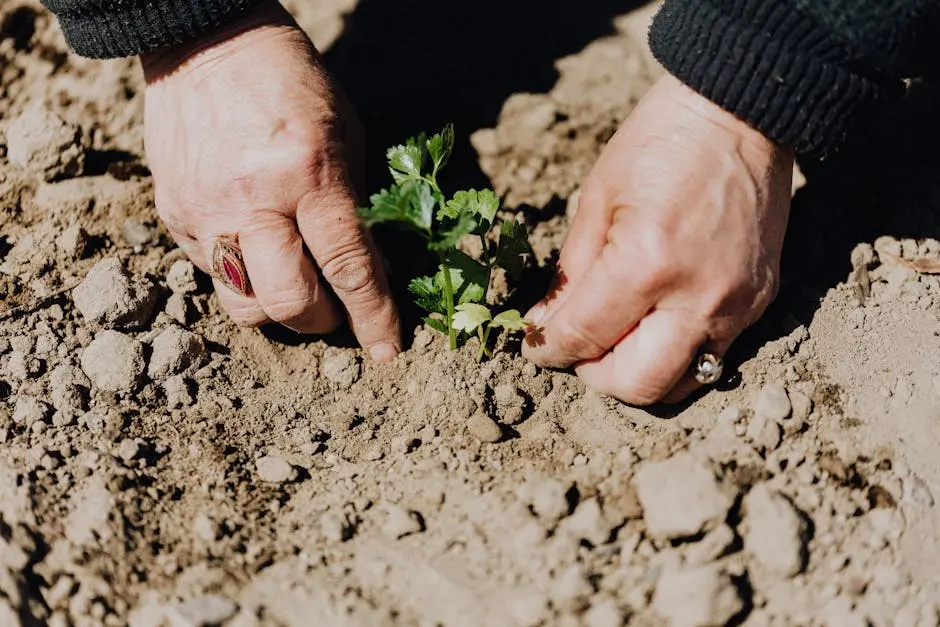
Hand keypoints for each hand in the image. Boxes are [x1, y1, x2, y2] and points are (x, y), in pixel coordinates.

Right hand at [141, 1, 399, 360]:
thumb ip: (356, 208)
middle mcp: (252, 200)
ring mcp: (205, 211)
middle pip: (289, 302)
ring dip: (279, 312)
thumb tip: (371, 274)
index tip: (388, 350)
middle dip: (323, 321)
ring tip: (295, 286)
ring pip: (244, 305)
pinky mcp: (173, 215)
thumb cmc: (292, 86)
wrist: (205, 43)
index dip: (373, 317)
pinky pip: (212, 275)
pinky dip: (245, 277)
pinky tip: (257, 249)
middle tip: (336, 309)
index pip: (347, 266)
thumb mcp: (345, 136)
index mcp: (308, 174)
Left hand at [523, 75, 793, 403]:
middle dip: (595, 375)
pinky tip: (656, 321)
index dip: (549, 349)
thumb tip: (545, 327)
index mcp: (646, 263)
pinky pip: (712, 356)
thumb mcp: (597, 200)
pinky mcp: (760, 302)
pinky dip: (675, 353)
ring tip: (617, 339)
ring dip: (638, 374)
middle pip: (637, 384)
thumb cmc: (659, 144)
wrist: (741, 114)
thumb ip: (570, 274)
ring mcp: (736, 305)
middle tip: (579, 348)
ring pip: (680, 384)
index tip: (537, 345)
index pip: (585, 338)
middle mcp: (697, 296)